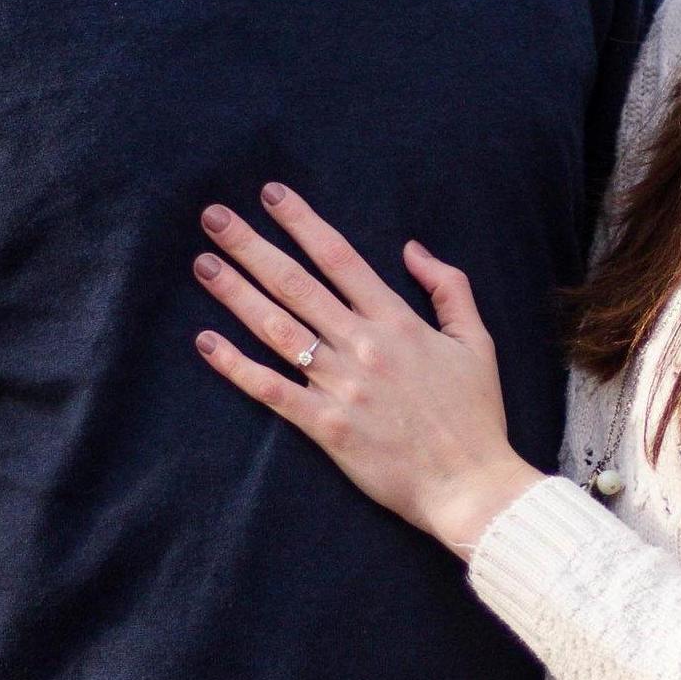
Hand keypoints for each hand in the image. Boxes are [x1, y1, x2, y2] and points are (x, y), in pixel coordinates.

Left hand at [193, 183, 541, 556]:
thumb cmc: (475, 415)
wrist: (470, 485)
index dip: (302, 222)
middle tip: (214, 217)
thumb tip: (412, 248)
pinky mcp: (326, 427)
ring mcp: (341, 386)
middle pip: (296, 284)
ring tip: (204, 264)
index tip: (271, 195)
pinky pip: (273, 390)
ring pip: (277, 329)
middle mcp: (363, 346)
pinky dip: (236, 366)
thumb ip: (448, 288)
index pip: (340, 257)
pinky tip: (206, 342)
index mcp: (397, 321)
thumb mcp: (476, 341)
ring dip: (236, 293)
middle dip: (252, 246)